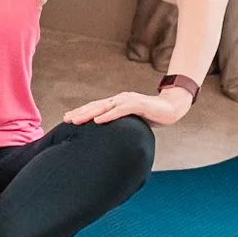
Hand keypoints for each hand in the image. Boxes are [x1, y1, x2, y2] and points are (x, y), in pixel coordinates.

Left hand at [64, 88, 189, 128]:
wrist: (172, 108)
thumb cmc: (152, 115)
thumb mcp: (133, 121)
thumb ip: (122, 125)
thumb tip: (111, 137)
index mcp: (117, 103)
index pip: (96, 107)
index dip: (82, 112)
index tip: (68, 119)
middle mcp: (120, 99)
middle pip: (95, 106)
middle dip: (80, 113)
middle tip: (65, 119)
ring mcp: (128, 100)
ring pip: (104, 107)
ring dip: (88, 114)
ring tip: (75, 120)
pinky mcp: (138, 104)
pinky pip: (120, 110)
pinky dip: (108, 115)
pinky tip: (98, 121)